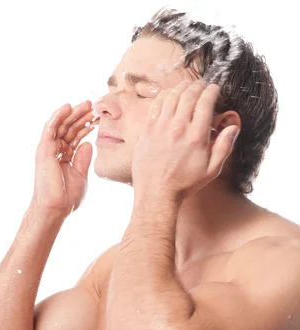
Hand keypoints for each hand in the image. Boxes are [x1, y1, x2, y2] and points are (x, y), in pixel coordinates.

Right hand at [33, 101, 99, 217]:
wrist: (55, 208)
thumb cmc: (65, 197)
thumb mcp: (81, 175)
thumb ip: (83, 159)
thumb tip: (88, 143)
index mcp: (65, 156)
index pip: (76, 136)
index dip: (87, 126)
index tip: (99, 118)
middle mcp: (56, 150)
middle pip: (69, 128)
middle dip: (82, 116)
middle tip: (95, 105)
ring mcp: (49, 149)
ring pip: (61, 125)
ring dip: (73, 113)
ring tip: (86, 104)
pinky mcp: (44, 149)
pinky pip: (50, 128)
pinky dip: (58, 116)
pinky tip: (67, 107)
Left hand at [132, 80, 239, 201]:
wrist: (156, 194)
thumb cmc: (185, 184)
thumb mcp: (211, 170)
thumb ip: (224, 147)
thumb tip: (233, 126)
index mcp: (196, 136)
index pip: (205, 102)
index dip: (212, 91)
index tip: (215, 89)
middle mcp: (178, 128)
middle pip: (189, 94)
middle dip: (198, 86)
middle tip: (202, 85)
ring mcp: (160, 127)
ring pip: (172, 96)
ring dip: (181, 87)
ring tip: (187, 86)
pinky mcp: (147, 130)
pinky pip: (157, 105)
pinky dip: (165, 95)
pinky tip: (170, 94)